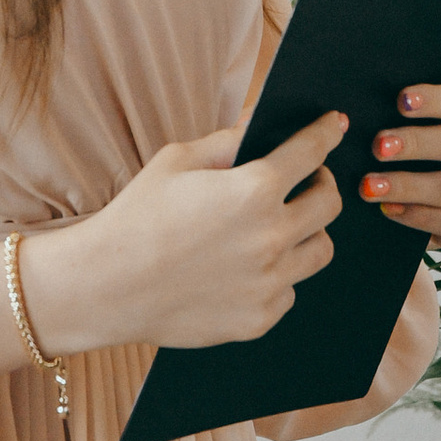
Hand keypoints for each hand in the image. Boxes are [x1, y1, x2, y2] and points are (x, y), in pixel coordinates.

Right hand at [43, 111, 346, 352]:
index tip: (334, 126)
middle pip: (329, 203)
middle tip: (309, 180)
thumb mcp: (179, 160)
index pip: (311, 152)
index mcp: (254, 189)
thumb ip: (229, 141)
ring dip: (308, 232)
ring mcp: (268, 282)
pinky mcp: (259, 318)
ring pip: (320, 250)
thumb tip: (261, 122)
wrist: (106, 286)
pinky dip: (279, 274)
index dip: (325, 133)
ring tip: (284, 225)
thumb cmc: (138, 216)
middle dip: (323, 183)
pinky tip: (252, 266)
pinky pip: (290, 289)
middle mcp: (271, 236)